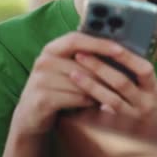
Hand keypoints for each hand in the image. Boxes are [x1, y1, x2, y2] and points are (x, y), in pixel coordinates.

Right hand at [10, 32, 124, 136]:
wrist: (31, 116)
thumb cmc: (59, 90)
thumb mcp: (68, 70)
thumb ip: (86, 59)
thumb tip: (120, 52)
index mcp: (52, 49)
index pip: (76, 39)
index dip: (99, 43)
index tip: (120, 49)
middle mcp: (43, 61)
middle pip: (84, 65)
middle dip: (106, 75)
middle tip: (124, 82)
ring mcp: (40, 80)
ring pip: (83, 83)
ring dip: (98, 91)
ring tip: (109, 95)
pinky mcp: (42, 99)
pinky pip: (76, 98)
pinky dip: (88, 102)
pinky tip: (93, 104)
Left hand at [71, 48, 156, 125]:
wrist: (152, 137)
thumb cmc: (144, 103)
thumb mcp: (147, 89)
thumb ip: (135, 74)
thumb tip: (110, 49)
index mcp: (153, 89)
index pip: (144, 70)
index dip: (128, 58)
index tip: (109, 45)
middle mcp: (146, 104)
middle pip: (122, 83)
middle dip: (100, 67)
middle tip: (81, 55)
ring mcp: (133, 119)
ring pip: (110, 100)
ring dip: (90, 85)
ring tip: (73, 73)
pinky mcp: (120, 131)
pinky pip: (102, 117)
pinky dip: (88, 106)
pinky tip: (74, 97)